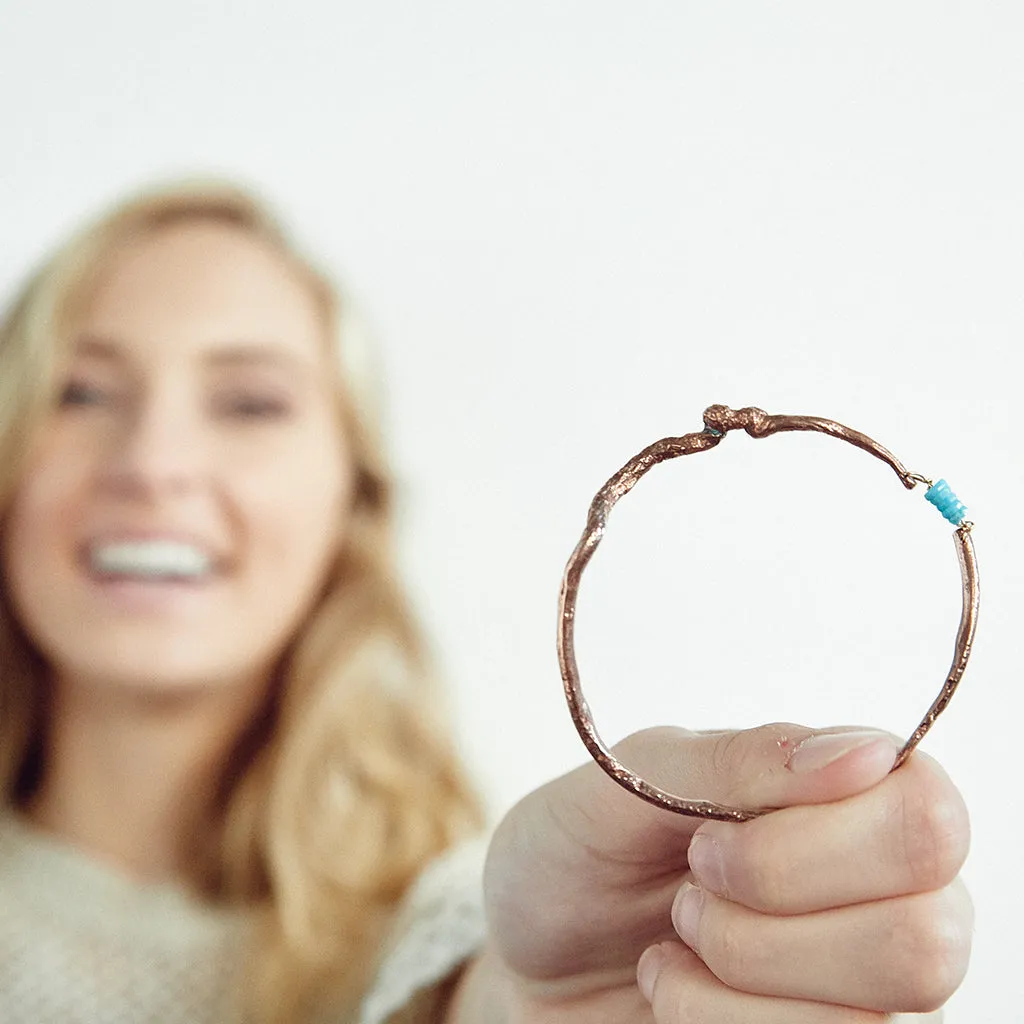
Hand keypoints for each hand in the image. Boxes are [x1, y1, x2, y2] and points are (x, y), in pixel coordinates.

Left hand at [471, 724, 970, 1021]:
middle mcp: (874, 887)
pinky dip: (717, 1022)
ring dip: (739, 973)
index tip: (708, 841)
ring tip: (678, 936)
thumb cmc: (579, 851)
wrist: (531, 955)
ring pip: (878, 1013)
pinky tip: (676, 987)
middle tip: (692, 889)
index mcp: (839, 792)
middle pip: (930, 933)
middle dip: (771, 919)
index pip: (928, 815)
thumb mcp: (630, 781)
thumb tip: (868, 753)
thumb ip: (741, 760)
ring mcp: (857, 981)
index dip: (813, 842)